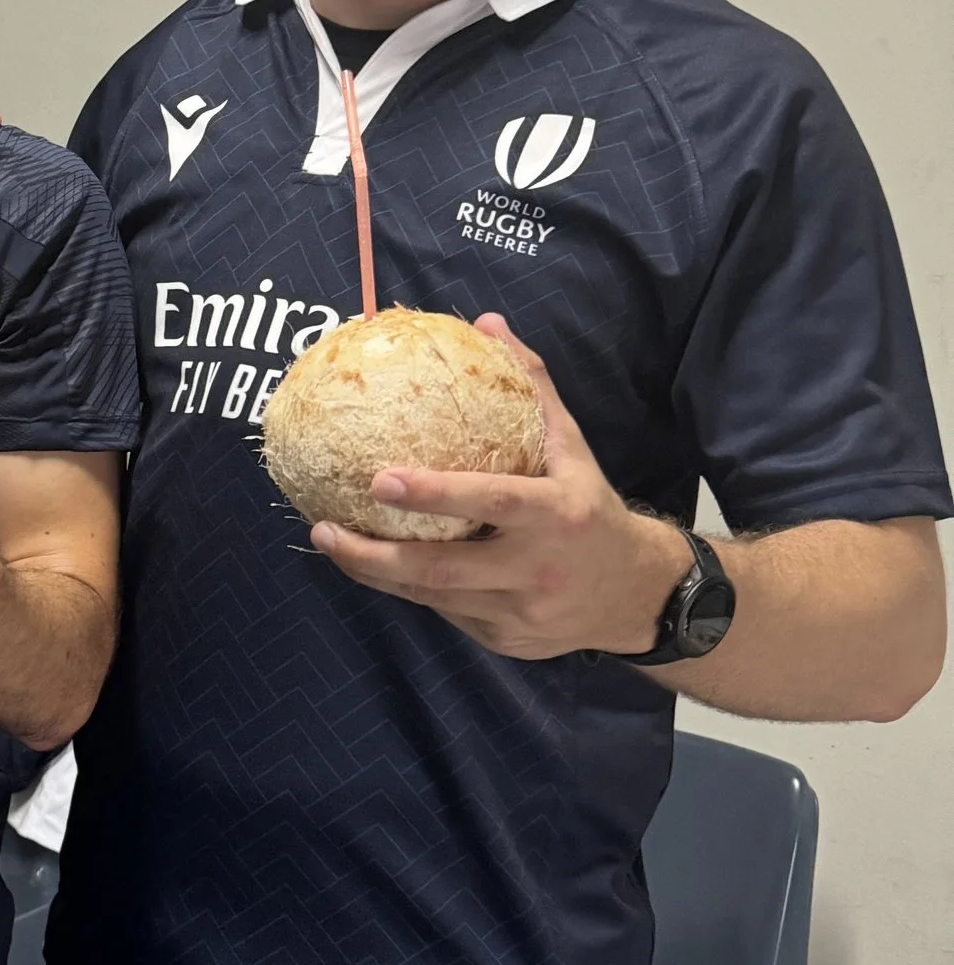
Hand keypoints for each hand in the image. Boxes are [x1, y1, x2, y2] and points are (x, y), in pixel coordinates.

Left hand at [309, 316, 693, 659]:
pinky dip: (407, 591)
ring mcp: (519, 612)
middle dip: (375, 556)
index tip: (379, 480)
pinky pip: (446, 614)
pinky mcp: (506, 640)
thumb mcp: (574, 449)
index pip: (491, 500)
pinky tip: (371, 567)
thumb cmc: (592, 510)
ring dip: (376, 574)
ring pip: (433, 598)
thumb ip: (531, 389)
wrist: (639, 595)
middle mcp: (537, 569)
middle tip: (325, 528)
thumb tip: (488, 324)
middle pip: (443, 570)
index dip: (435, 494)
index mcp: (557, 515)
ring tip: (330, 545)